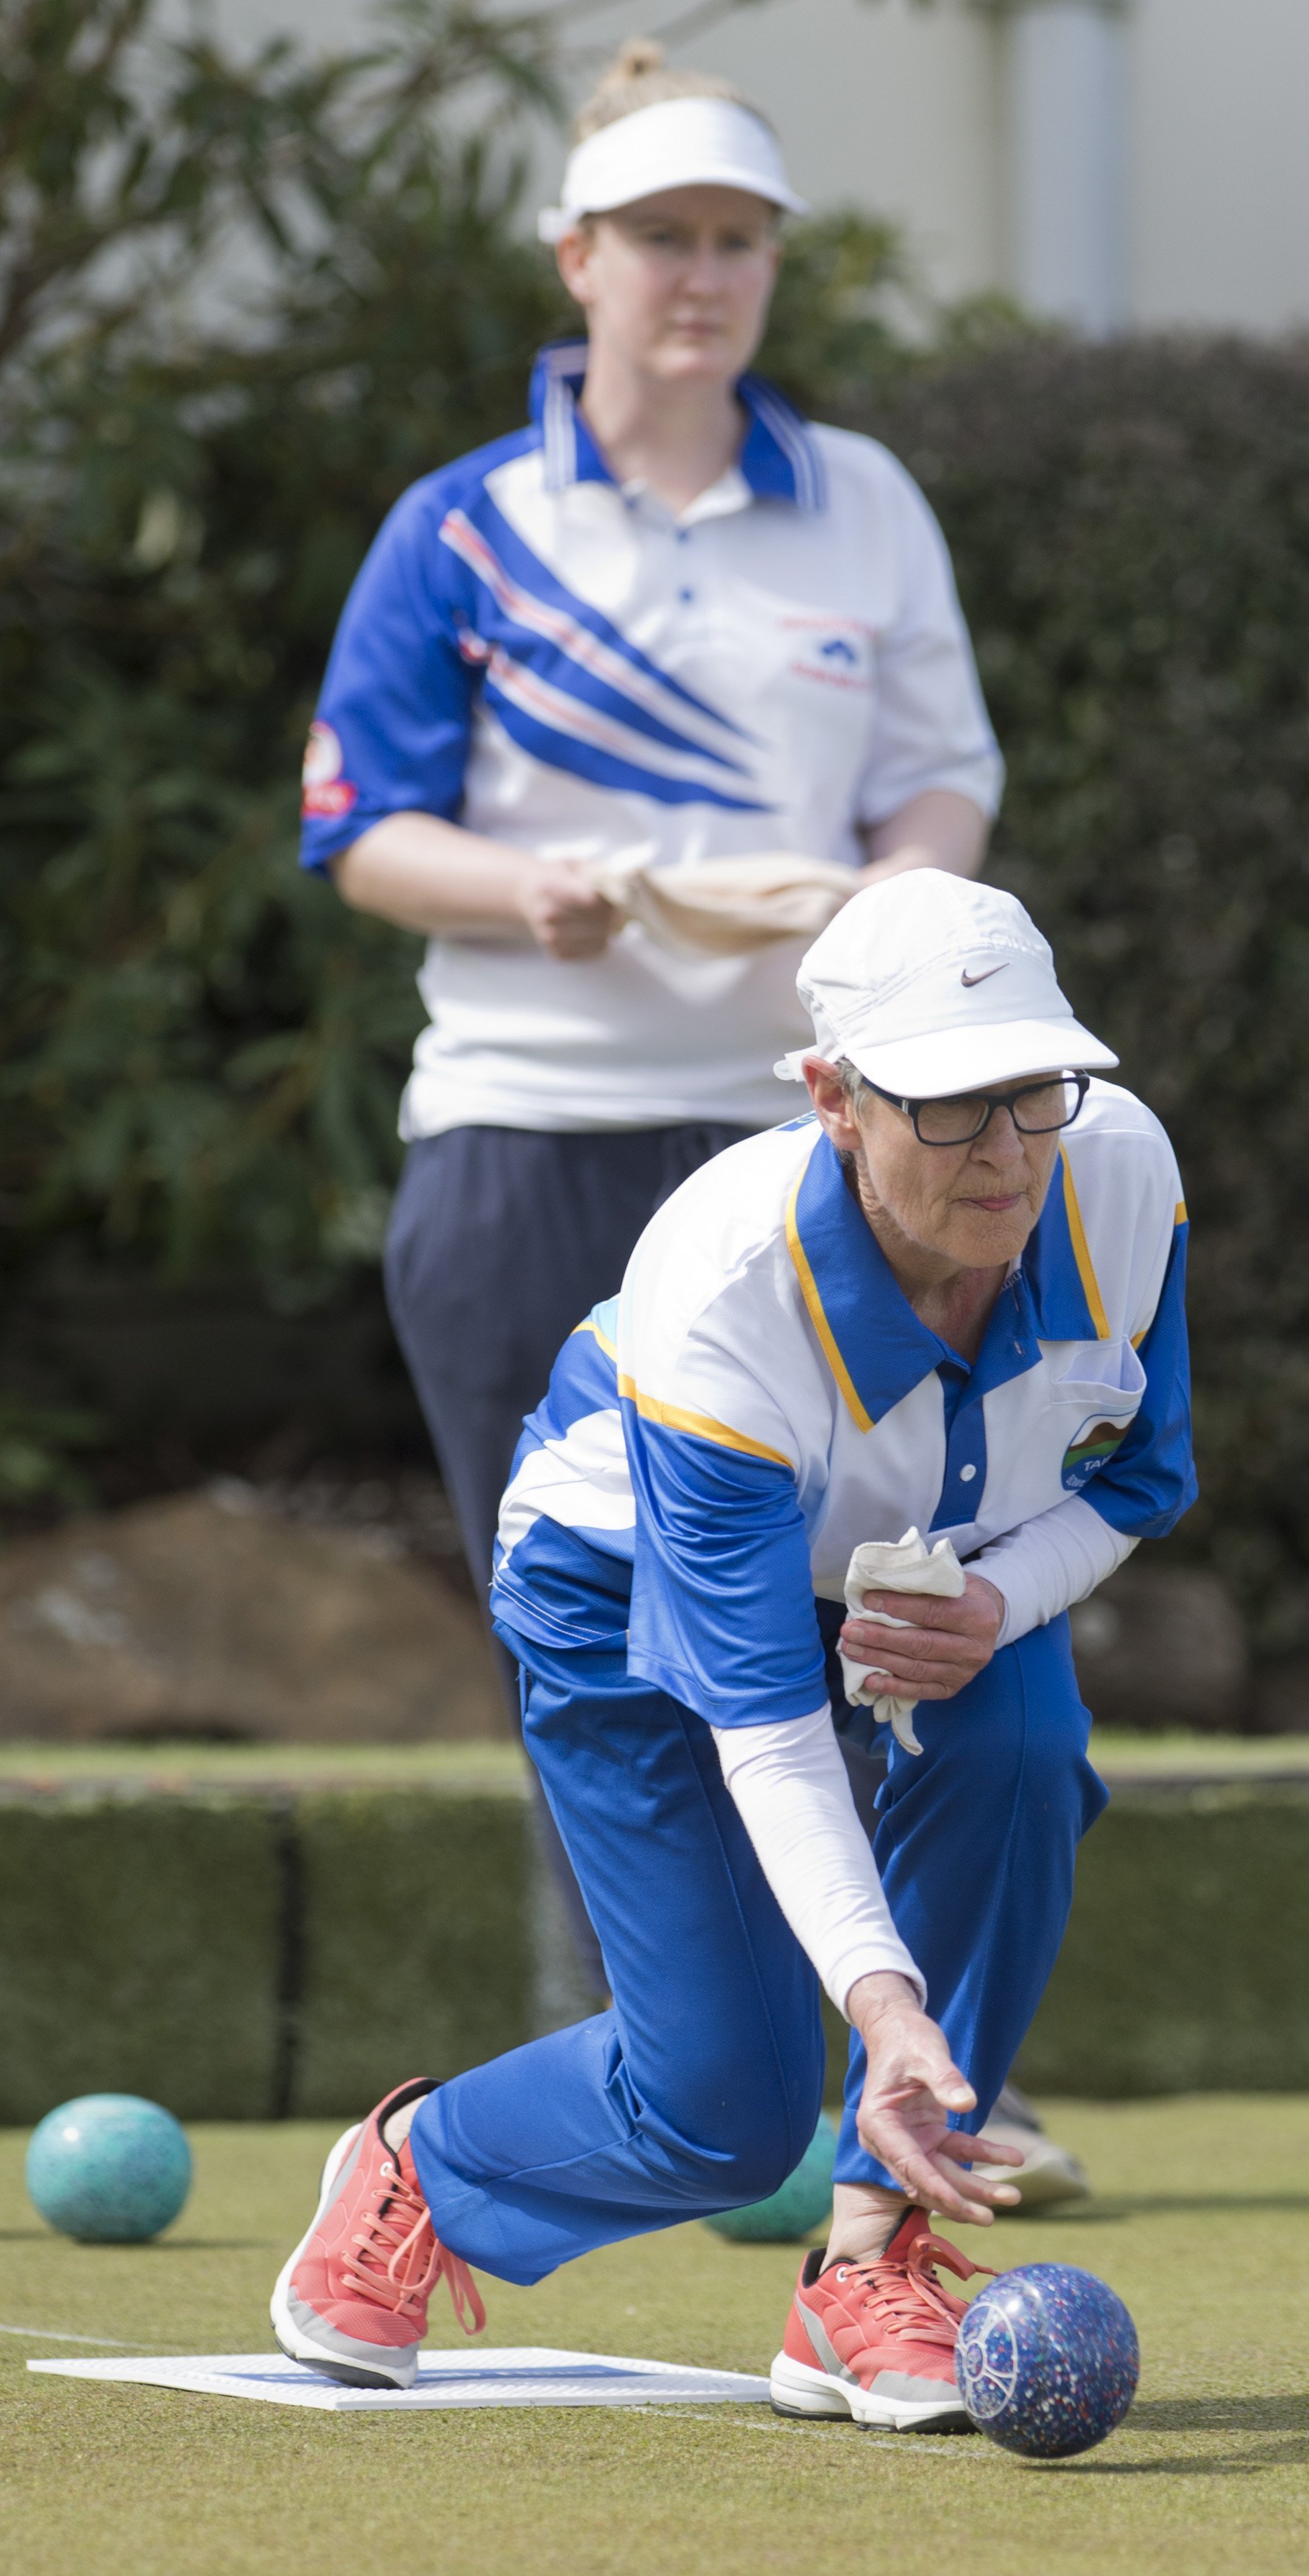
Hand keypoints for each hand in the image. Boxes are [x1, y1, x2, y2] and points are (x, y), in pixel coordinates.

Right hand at [516, 860, 617, 960]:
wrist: (527, 895)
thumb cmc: (557, 877)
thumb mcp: (573, 865)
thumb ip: (596, 874)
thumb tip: (621, 889)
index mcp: (550, 887)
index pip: (592, 901)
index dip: (611, 899)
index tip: (619, 895)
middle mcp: (547, 914)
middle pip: (598, 921)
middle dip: (614, 914)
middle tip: (618, 907)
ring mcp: (550, 936)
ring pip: (599, 938)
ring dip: (610, 928)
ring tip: (608, 917)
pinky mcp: (556, 953)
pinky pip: (593, 952)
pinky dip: (603, 942)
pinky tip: (598, 931)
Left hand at [839, 1572, 1003, 1702]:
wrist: (989, 1618)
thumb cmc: (961, 1594)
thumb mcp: (952, 1580)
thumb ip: (924, 1584)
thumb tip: (879, 1584)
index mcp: (977, 1615)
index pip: (933, 1611)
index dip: (899, 1607)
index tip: (868, 1600)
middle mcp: (974, 1648)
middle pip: (920, 1644)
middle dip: (880, 1638)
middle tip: (850, 1630)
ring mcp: (964, 1672)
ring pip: (916, 1668)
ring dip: (879, 1660)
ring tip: (850, 1650)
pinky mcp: (952, 1688)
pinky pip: (919, 1691)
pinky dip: (892, 1687)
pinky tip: (869, 1680)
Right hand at [846, 1971, 1022, 2224]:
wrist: (899, 2027)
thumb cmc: (908, 2038)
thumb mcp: (927, 2053)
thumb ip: (945, 2078)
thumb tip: (967, 2103)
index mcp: (878, 2124)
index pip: (909, 2165)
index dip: (936, 2188)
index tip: (964, 2208)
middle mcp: (889, 2140)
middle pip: (926, 2180)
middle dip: (959, 2201)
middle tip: (990, 2218)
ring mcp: (909, 2141)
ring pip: (944, 2174)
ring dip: (976, 2188)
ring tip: (1013, 2196)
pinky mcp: (928, 2136)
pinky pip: (957, 2153)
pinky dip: (984, 2156)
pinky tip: (1012, 2158)